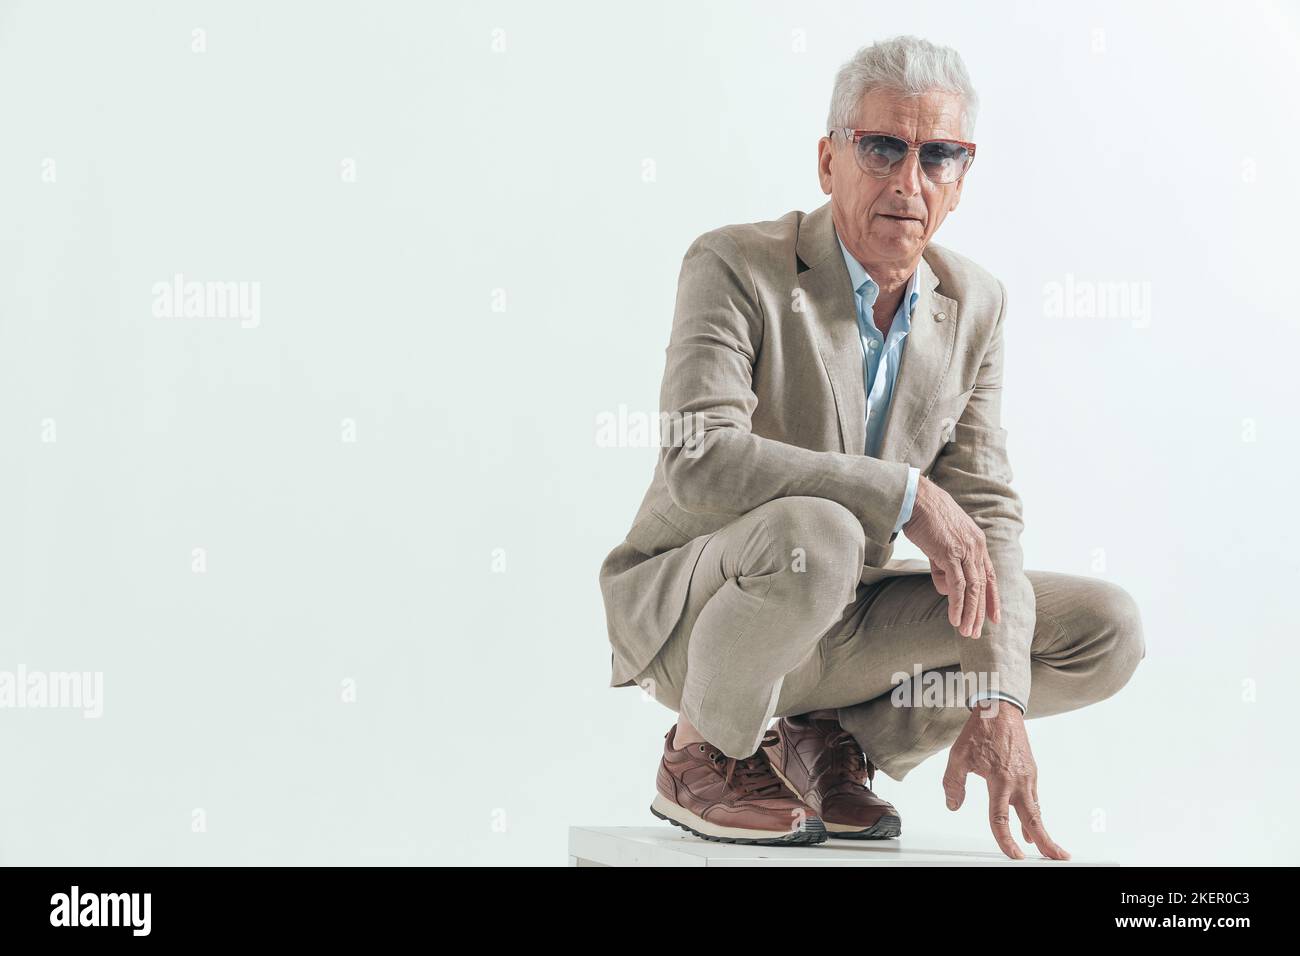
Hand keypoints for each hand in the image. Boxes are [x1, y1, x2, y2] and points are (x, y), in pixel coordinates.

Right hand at [903, 475, 999, 637]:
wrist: (916, 497)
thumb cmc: (924, 516)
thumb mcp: (938, 543)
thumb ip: (944, 566)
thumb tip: (946, 590)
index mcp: (976, 542)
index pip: (989, 575)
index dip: (992, 598)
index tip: (993, 617)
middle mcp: (976, 547)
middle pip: (984, 585)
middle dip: (981, 611)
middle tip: (977, 632)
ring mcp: (964, 550)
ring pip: (974, 589)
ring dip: (971, 613)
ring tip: (967, 632)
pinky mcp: (950, 553)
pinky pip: (957, 585)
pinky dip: (957, 604)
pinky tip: (955, 619)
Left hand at [942, 700, 1069, 860]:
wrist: (1000, 709)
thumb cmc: (980, 730)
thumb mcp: (958, 756)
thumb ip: (953, 783)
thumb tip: (953, 806)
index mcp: (999, 779)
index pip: (1000, 817)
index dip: (1006, 840)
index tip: (1013, 855)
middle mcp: (1018, 780)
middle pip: (1033, 818)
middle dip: (1046, 841)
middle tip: (1057, 858)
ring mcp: (1028, 776)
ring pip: (1036, 809)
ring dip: (1042, 829)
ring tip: (1047, 848)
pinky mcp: (1031, 771)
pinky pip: (1034, 797)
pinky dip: (1035, 813)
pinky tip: (1032, 822)